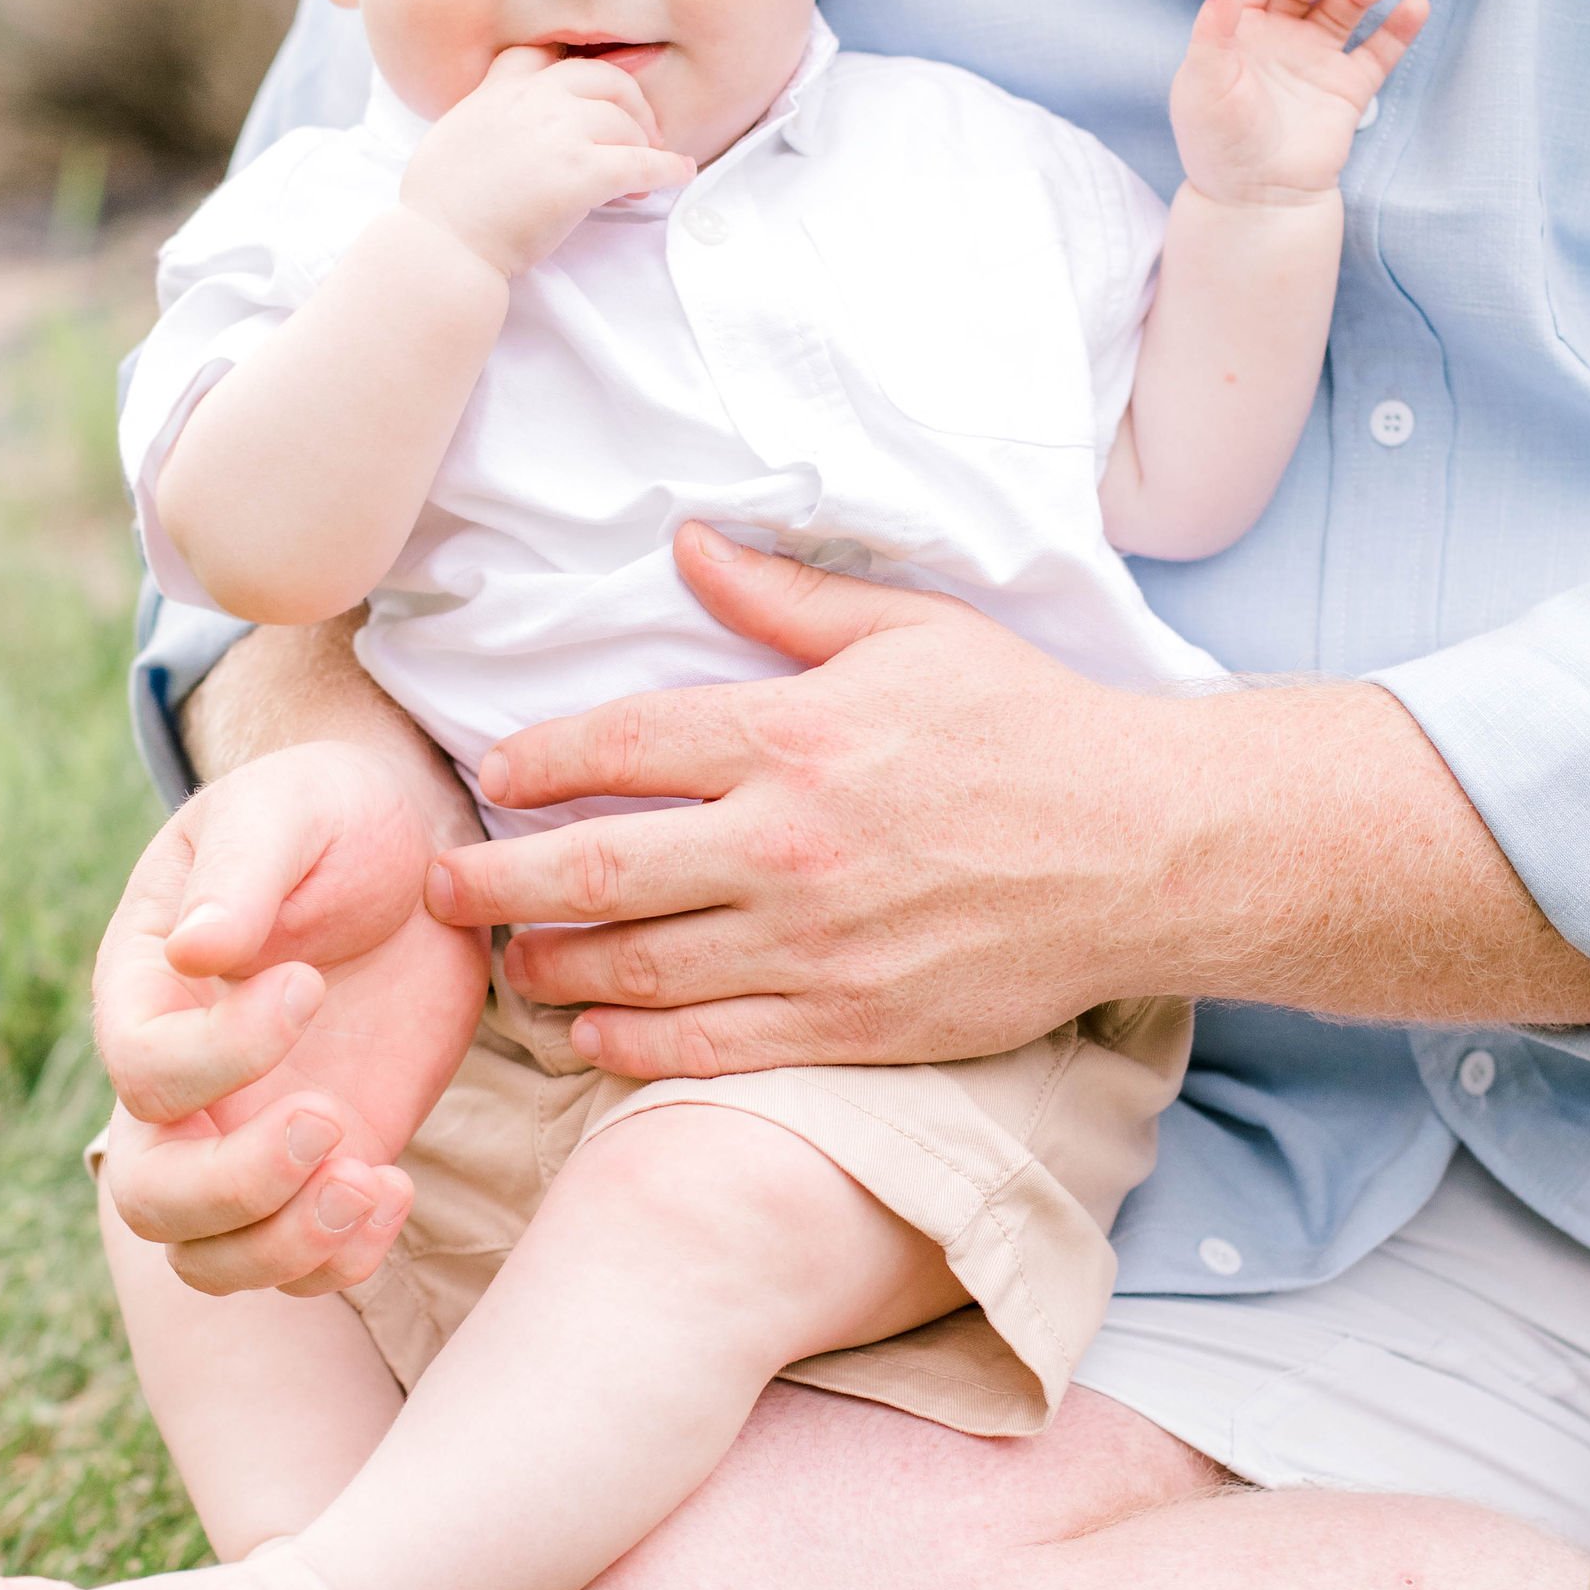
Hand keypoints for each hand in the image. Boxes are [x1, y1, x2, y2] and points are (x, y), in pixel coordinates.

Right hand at [95, 742, 489, 1295]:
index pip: (144, 1069)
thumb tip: (196, 953)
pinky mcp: (322, 1169)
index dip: (219, 1054)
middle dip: (236, 1188)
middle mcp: (180, 1087)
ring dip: (287, 1245)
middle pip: (149, 1199)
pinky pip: (301, 1265)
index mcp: (146, 993)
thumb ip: (241, 876)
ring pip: (212, 1259)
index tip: (310, 984)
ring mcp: (246, 1138)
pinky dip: (343, 1257)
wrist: (411, 858)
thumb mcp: (288, 812)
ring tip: (370, 1179)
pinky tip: (393, 1186)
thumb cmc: (330, 818)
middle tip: (329, 1120)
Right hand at [400, 45, 695, 277]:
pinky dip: (667, 169)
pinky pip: (642, 164)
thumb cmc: (442, 204)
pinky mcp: (583, 172)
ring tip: (642, 177)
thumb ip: (489, 111)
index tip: (601, 92)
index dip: (583, 71)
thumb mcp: (456, 132)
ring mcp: (561, 133)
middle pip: (606, 79)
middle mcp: (534, 99)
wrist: (442, 244)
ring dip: (644, 147)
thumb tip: (514, 124)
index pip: (550, 54)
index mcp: (502, 88)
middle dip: (631, 104)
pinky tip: (678, 175)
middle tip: (640, 134)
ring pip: (626, 123)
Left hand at [418, 525, 1589, 1067]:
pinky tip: (591, 1035)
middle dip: (496, 881)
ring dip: (553, 967)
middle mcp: (787, 842)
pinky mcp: (853, 1022)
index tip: (493, 775)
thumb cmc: (1033, 727)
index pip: (618, 744)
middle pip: (596, 866)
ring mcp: (816, 943)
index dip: (533, 763)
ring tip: (510, 962)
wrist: (1149, 846)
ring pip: (638, 965)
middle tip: (440, 888)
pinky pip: (711, 1043)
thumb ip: (784, 601)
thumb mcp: (912, 634)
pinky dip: (633, 1044)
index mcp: (794, 734)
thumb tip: (687, 545)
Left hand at [1172, 0, 1426, 206]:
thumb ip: (1212, 30)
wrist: (1258, 200)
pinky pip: (1379, 50)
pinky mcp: (1349, 87)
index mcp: (1237, 34)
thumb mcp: (1203, 84)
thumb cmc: (1220, 144)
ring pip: (1342, 10)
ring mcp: (1316, 61)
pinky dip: (1399, 27)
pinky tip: (1415, 5)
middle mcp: (1278, 40)